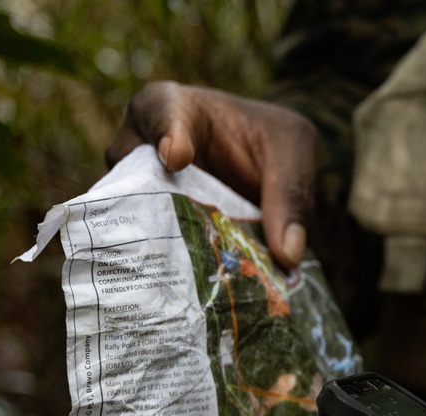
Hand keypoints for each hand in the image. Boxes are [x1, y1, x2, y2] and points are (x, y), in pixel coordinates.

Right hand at [106, 81, 317, 267]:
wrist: (258, 157)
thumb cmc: (268, 137)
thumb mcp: (291, 150)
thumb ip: (290, 194)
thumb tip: (288, 258)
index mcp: (167, 107)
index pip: (160, 117)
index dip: (168, 137)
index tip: (177, 157)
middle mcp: (137, 150)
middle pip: (134, 185)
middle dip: (161, 219)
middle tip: (191, 247)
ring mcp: (134, 193)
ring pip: (139, 227)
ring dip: (172, 256)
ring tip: (199, 286)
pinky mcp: (148, 229)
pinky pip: (153, 253)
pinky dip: (179, 274)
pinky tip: (204, 299)